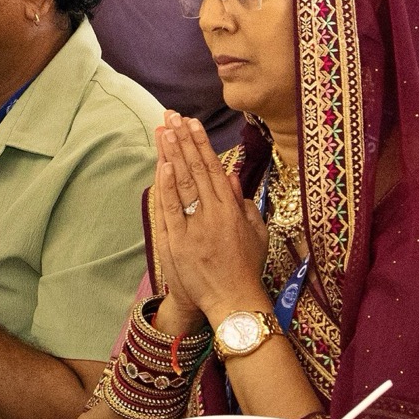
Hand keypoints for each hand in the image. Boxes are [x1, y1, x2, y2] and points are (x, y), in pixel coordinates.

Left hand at [145, 112, 263, 332]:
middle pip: (196, 170)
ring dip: (172, 155)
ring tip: (163, 130)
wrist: (234, 301)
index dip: (202, 144)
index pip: (214, 169)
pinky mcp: (178, 242)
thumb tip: (232, 176)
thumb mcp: (256, 232)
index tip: (192, 123)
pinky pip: (171, 209)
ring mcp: (195, 228)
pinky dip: (166, 187)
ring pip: (182, 184)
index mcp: (232, 210)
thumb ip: (244, 203)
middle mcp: (214, 214)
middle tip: (172, 116)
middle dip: (183, 140)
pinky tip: (162, 165)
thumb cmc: (246, 268)